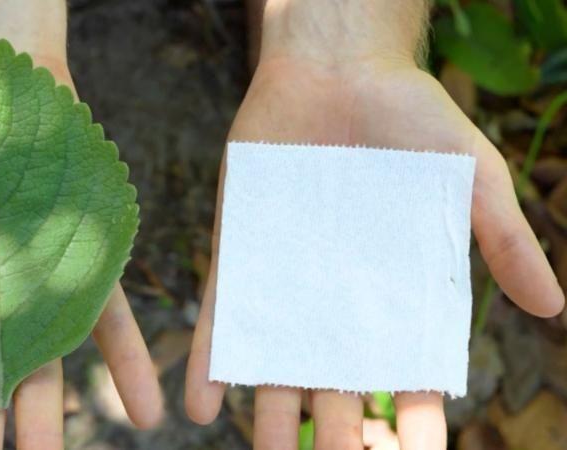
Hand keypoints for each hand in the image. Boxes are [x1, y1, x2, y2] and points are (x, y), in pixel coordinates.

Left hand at [185, 1, 563, 447]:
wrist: (334, 67)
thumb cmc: (410, 115)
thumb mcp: (469, 176)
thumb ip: (504, 238)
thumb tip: (555, 309)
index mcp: (395, 291)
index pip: (407, 373)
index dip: (414, 421)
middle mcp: (337, 298)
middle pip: (336, 383)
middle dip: (337, 433)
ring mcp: (285, 280)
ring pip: (276, 362)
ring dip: (267, 415)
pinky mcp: (240, 253)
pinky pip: (221, 315)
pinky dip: (210, 360)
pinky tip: (201, 405)